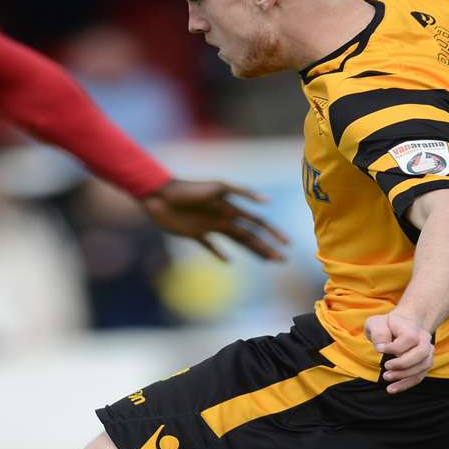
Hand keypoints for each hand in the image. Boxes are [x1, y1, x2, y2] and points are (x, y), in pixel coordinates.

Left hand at [141, 179, 289, 261]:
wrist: (161, 194)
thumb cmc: (189, 189)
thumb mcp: (217, 187)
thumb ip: (242, 192)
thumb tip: (268, 201)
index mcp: (232, 208)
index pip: (258, 223)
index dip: (273, 234)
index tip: (288, 245)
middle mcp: (225, 218)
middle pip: (251, 236)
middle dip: (267, 247)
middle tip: (282, 260)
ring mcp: (211, 226)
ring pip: (237, 242)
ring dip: (252, 251)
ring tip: (267, 261)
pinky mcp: (196, 233)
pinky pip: (211, 246)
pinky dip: (220, 254)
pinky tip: (228, 262)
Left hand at [366, 310, 434, 393]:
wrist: (400, 328)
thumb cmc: (386, 326)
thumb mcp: (376, 323)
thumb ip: (378, 332)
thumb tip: (381, 346)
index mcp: (412, 327)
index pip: (410, 338)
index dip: (394, 347)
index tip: (379, 349)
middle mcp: (423, 339)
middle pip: (422, 353)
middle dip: (403, 363)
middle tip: (386, 366)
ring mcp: (426, 352)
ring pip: (423, 366)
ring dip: (404, 375)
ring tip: (386, 377)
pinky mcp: (423, 364)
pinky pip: (419, 376)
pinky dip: (405, 384)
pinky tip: (391, 389)